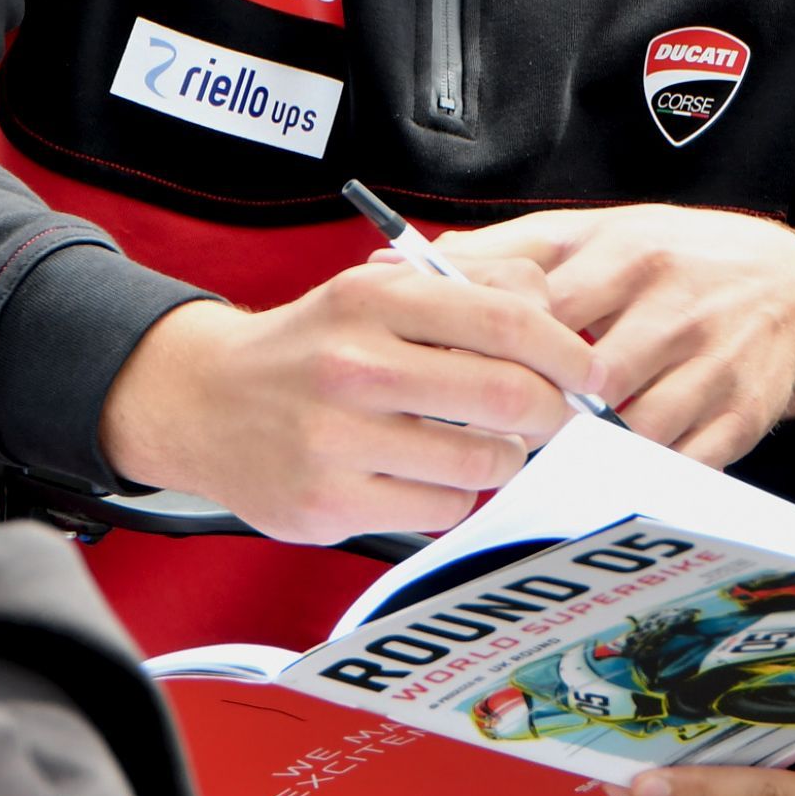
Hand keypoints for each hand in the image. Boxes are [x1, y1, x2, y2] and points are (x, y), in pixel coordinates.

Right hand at [97, 258, 603, 543]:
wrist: (204, 399)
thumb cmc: (313, 345)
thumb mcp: (377, 289)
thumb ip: (469, 286)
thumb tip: (558, 319)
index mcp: (372, 298)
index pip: (504, 317)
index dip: (565, 348)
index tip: (590, 370)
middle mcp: (352, 365)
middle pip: (504, 394)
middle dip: (550, 410)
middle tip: (554, 415)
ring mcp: (336, 440)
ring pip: (480, 461)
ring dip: (502, 456)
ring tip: (479, 442)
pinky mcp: (327, 503)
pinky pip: (440, 509)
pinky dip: (452, 494)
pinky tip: (422, 473)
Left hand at [435, 206, 794, 468]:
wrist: (791, 285)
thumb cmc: (671, 260)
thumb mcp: (593, 234)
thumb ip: (501, 251)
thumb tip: (398, 264)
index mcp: (625, 253)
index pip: (540, 308)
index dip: (491, 351)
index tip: (455, 377)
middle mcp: (673, 304)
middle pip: (587, 374)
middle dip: (540, 410)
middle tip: (500, 432)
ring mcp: (713, 362)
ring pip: (631, 427)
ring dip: (587, 450)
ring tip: (552, 456)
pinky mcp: (742, 416)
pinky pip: (678, 465)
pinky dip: (637, 477)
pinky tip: (608, 474)